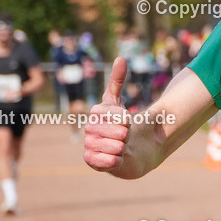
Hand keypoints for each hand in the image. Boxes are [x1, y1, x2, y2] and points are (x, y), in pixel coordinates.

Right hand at [84, 57, 130, 171]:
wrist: (131, 148)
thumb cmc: (122, 124)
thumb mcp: (119, 102)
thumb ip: (117, 81)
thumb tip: (120, 58)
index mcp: (95, 113)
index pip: (108, 113)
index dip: (122, 118)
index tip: (128, 121)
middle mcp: (88, 129)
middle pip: (109, 130)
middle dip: (122, 134)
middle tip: (127, 136)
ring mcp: (89, 145)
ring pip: (106, 146)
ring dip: (120, 147)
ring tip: (123, 147)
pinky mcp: (92, 162)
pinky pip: (102, 162)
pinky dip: (114, 160)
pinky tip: (120, 158)